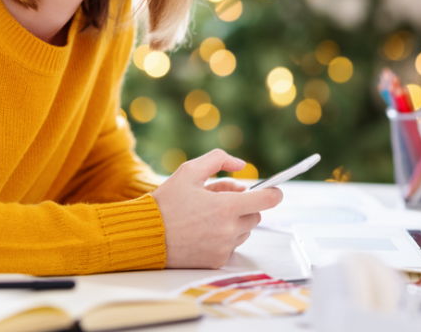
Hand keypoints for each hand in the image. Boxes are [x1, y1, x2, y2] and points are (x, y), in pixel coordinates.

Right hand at [151, 149, 282, 268]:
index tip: (273, 190)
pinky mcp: (217, 260)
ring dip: (235, 222)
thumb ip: (218, 160)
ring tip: (209, 216)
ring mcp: (224, 247)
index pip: (267, 200)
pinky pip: (232, 246)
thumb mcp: (189, 171)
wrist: (147, 235)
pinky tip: (204, 231)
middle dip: (245, 206)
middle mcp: (229, 229)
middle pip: (255, 215)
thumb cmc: (167, 202)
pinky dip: (224, 237)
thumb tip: (241, 164)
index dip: (273, 193)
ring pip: (245, 231)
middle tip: (223, 200)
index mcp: (226, 207)